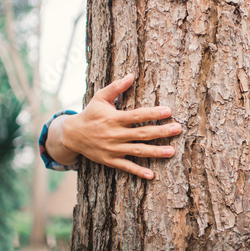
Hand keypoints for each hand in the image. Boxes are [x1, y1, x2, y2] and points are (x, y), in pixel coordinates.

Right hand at [58, 74, 181, 178]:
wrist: (71, 135)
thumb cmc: (90, 113)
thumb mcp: (100, 97)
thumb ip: (116, 87)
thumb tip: (131, 75)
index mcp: (114, 118)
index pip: (137, 116)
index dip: (153, 113)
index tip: (168, 111)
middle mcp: (115, 134)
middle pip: (142, 133)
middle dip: (161, 132)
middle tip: (178, 129)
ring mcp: (113, 149)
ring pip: (138, 151)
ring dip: (155, 152)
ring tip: (171, 151)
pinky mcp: (110, 160)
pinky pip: (126, 167)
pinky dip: (138, 171)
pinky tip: (152, 175)